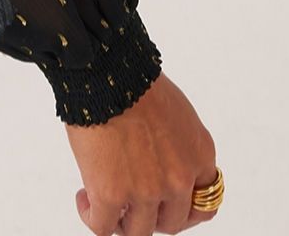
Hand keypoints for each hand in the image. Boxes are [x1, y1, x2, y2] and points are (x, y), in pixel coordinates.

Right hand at [64, 72, 219, 234]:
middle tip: (130, 201)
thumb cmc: (133, 78)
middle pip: (172, 223)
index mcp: (199, 156)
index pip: (204, 203)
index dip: (183, 209)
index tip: (164, 202)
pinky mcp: (111, 194)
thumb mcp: (176, 112)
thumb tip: (158, 155)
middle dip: (151, 215)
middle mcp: (179, 180)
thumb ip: (177, 142)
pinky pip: (102, 226)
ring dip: (122, 222)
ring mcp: (147, 191)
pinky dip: (92, 217)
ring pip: (138, 231)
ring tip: (104, 203)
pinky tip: (84, 199)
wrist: (105, 68)